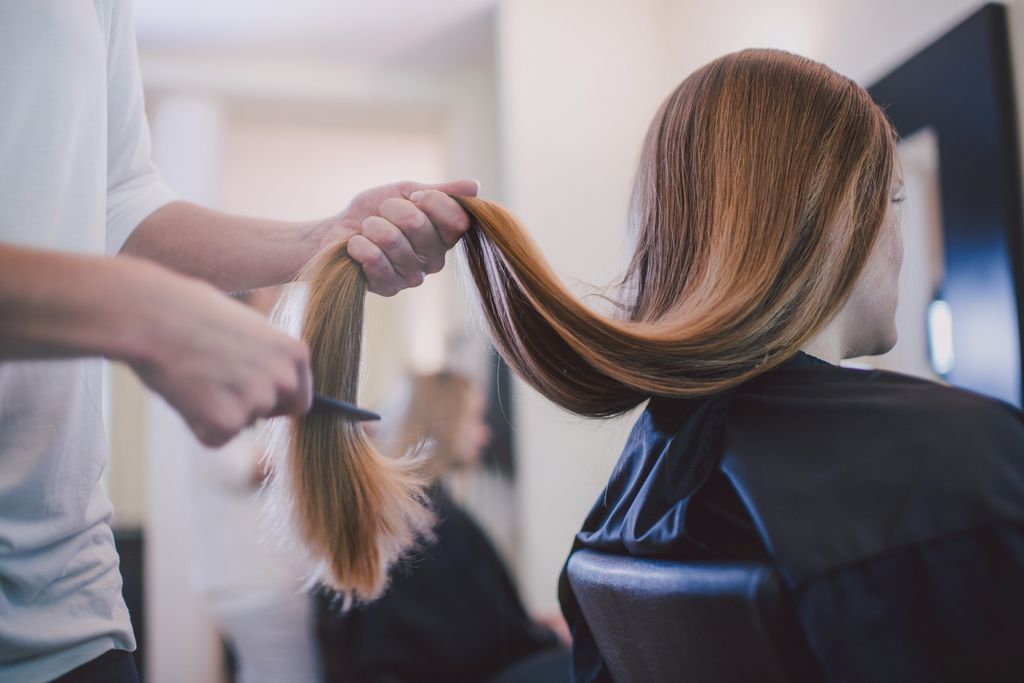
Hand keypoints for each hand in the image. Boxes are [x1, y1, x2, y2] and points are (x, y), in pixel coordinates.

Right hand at [128, 266, 312, 446]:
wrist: (152, 315)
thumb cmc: (192, 311)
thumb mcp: (247, 326)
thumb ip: (267, 358)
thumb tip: (274, 383)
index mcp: (295, 353)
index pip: (299, 398)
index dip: (274, 400)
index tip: (250, 392)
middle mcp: (284, 379)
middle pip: (271, 414)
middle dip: (247, 407)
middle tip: (213, 381)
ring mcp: (257, 403)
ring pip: (241, 425)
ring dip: (218, 412)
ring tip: (193, 376)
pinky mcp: (226, 424)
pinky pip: (214, 438)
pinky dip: (197, 425)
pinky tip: (183, 394)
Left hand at [319, 179, 478, 295]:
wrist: (340, 230)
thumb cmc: (376, 210)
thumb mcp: (407, 192)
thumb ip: (439, 192)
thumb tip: (475, 187)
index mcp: (445, 235)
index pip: (457, 220)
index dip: (432, 201)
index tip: (413, 196)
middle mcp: (435, 259)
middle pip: (420, 225)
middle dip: (393, 209)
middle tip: (382, 213)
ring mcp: (413, 276)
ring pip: (394, 241)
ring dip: (373, 227)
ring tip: (367, 229)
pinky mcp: (390, 288)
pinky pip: (376, 261)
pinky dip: (360, 246)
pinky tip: (356, 244)